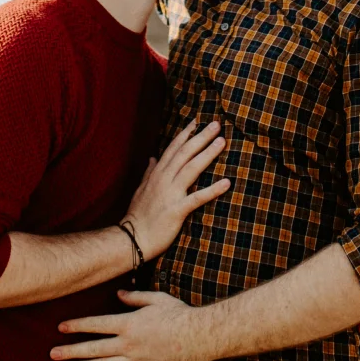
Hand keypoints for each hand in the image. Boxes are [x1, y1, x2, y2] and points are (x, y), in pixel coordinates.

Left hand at [55, 289, 206, 360]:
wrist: (198, 336)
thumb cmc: (178, 313)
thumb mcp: (155, 298)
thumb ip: (134, 297)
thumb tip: (119, 293)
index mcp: (128, 324)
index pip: (96, 325)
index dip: (77, 326)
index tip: (61, 328)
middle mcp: (128, 344)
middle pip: (94, 348)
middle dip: (71, 351)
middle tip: (53, 354)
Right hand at [121, 120, 228, 258]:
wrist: (132, 239)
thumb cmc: (138, 215)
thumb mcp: (141, 189)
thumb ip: (149, 172)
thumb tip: (152, 158)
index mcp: (156, 174)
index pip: (173, 148)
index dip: (185, 134)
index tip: (197, 121)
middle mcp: (164, 180)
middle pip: (185, 153)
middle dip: (201, 137)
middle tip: (216, 125)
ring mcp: (170, 194)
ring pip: (192, 168)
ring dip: (208, 154)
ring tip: (222, 142)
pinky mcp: (177, 210)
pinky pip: (197, 197)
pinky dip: (213, 189)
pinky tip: (227, 182)